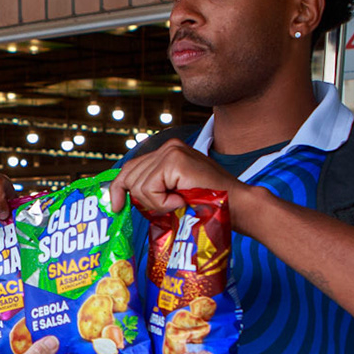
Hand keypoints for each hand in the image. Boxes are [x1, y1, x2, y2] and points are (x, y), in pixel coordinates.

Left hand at [107, 139, 247, 216]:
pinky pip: (150, 190)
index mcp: (168, 152)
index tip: (115, 206)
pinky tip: (181, 201)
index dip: (118, 187)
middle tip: (168, 207)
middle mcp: (168, 147)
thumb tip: (123, 196)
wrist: (238, 206)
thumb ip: (154, 188)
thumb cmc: (209, 204)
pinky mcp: (175, 161)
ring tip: (179, 202)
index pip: (131, 167)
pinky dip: (162, 203)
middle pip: (130, 176)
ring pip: (139, 186)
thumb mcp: (175, 192)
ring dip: (156, 203)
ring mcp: (172, 151)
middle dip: (142, 200)